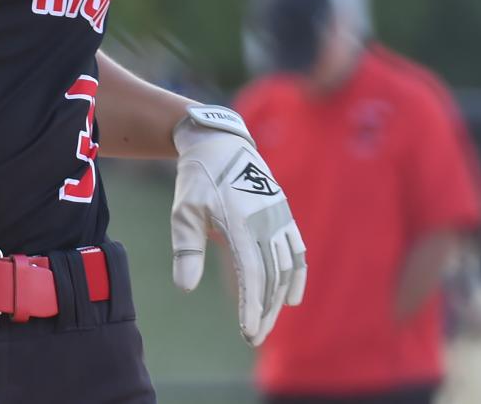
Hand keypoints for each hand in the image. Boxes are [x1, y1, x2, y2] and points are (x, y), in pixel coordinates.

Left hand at [170, 104, 306, 345]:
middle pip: (272, 276)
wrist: (219, 142)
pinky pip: (297, 250)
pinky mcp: (284, 213)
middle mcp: (266, 221)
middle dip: (265, 311)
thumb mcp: (183, 210)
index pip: (252, 273)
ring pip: (286, 267)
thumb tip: (186, 287)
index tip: (249, 332)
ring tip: (266, 323)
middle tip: (254, 338)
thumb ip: (187, 248)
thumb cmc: (196, 179)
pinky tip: (291, 298)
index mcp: (241, 221)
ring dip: (278, 298)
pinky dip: (297, 275)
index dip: (253, 305)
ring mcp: (279, 217)